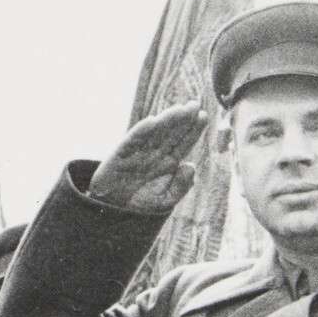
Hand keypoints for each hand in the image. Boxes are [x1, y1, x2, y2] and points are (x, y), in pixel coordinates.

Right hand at [89, 102, 206, 211]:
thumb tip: (191, 166)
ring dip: (166, 121)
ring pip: (154, 133)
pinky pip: (132, 141)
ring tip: (178, 110)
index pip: (183, 143)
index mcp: (168, 163)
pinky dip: (141, 131)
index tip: (202, 116)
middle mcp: (154, 154)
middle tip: (194, 104)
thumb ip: (181, 186)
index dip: (193, 130)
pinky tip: (152, 121)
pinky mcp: (120, 154)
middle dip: (183, 119)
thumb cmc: (141, 204)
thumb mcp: (166, 200)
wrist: (114, 212)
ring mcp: (138, 152)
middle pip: (171, 133)